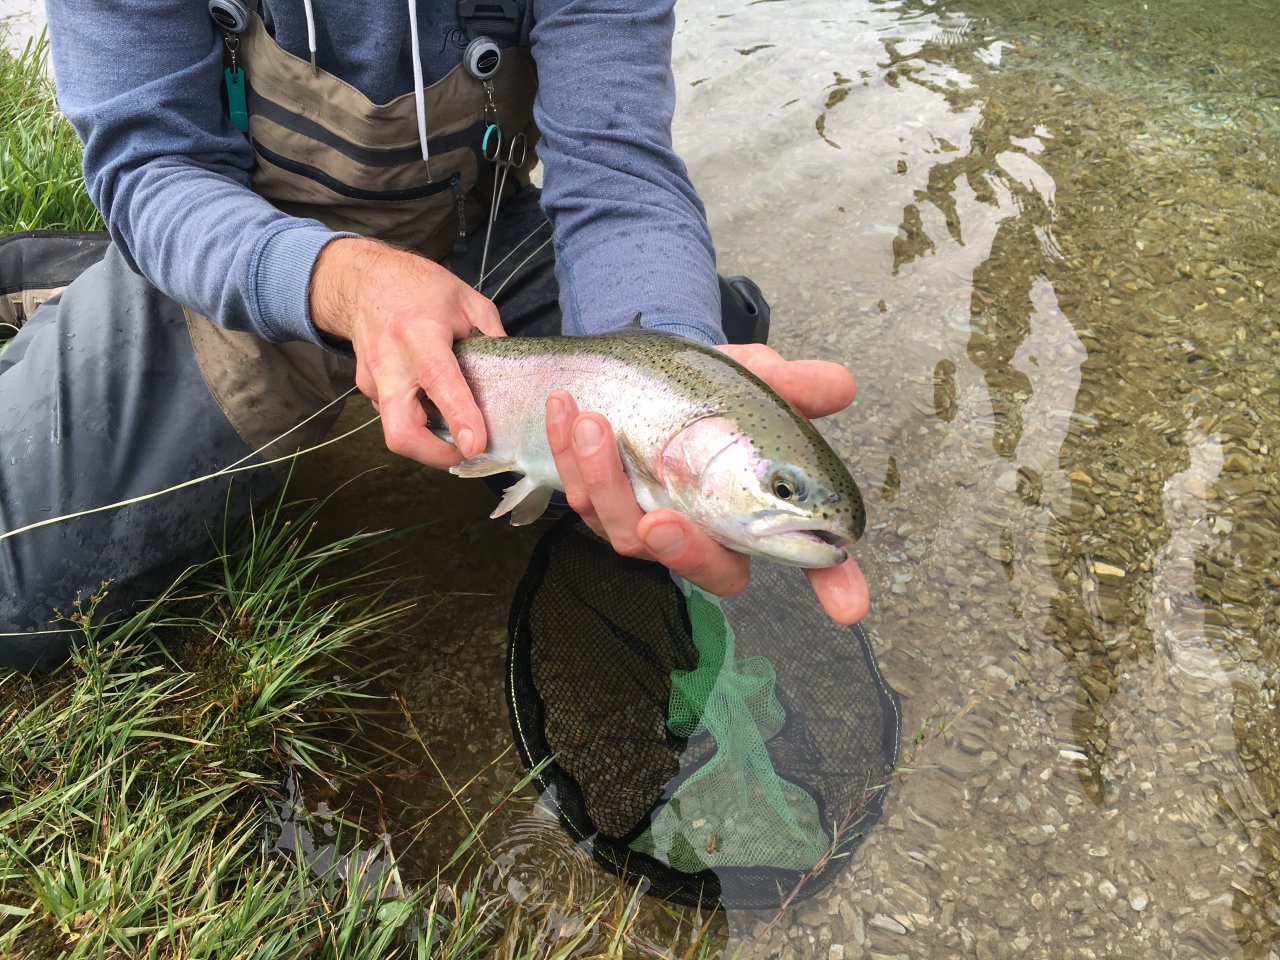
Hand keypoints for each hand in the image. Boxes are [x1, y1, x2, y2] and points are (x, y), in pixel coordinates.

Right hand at [309, 237, 504, 468]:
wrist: (364, 281)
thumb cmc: (422, 288)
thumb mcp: (468, 302)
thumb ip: (492, 339)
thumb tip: (514, 379)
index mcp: (419, 332)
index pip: (438, 380)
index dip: (458, 416)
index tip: (475, 445)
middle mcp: (389, 361)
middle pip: (401, 430)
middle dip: (434, 455)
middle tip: (467, 455)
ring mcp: (372, 379)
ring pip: (397, 428)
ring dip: (429, 439)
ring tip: (457, 428)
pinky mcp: (366, 390)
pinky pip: (394, 415)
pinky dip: (418, 420)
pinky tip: (434, 404)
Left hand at [545, 342, 869, 624]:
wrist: (653, 376)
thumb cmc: (716, 393)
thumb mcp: (754, 380)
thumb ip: (792, 386)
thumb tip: (841, 385)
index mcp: (758, 514)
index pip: (808, 561)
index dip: (834, 584)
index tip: (850, 607)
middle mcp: (706, 534)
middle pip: (703, 567)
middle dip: (679, 550)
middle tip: (660, 519)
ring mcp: (649, 526)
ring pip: (625, 533)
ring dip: (605, 482)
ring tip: (592, 422)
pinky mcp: (603, 508)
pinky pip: (584, 499)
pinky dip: (569, 456)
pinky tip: (566, 411)